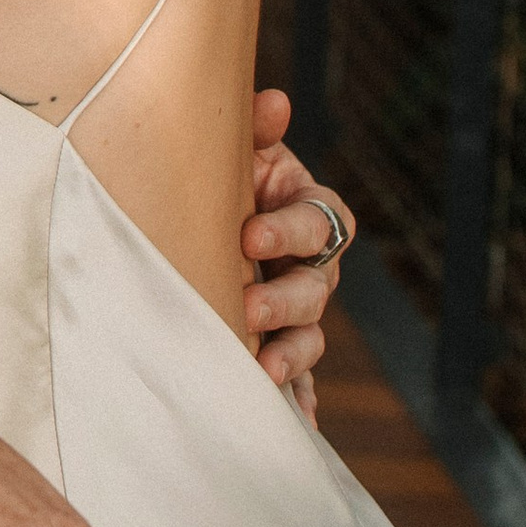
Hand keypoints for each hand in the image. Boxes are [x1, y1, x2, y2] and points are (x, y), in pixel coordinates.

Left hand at [239, 87, 352, 426]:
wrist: (207, 208)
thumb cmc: (227, 172)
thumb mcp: (240, 148)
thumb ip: (257, 130)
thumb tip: (274, 101)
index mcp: (309, 207)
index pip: (318, 219)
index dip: (288, 229)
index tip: (249, 234)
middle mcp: (315, 262)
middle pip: (317, 286)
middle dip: (285, 299)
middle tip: (246, 306)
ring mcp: (301, 307)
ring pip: (311, 336)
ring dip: (292, 356)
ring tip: (264, 372)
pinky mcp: (283, 343)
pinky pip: (300, 378)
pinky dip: (299, 402)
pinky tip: (295, 426)